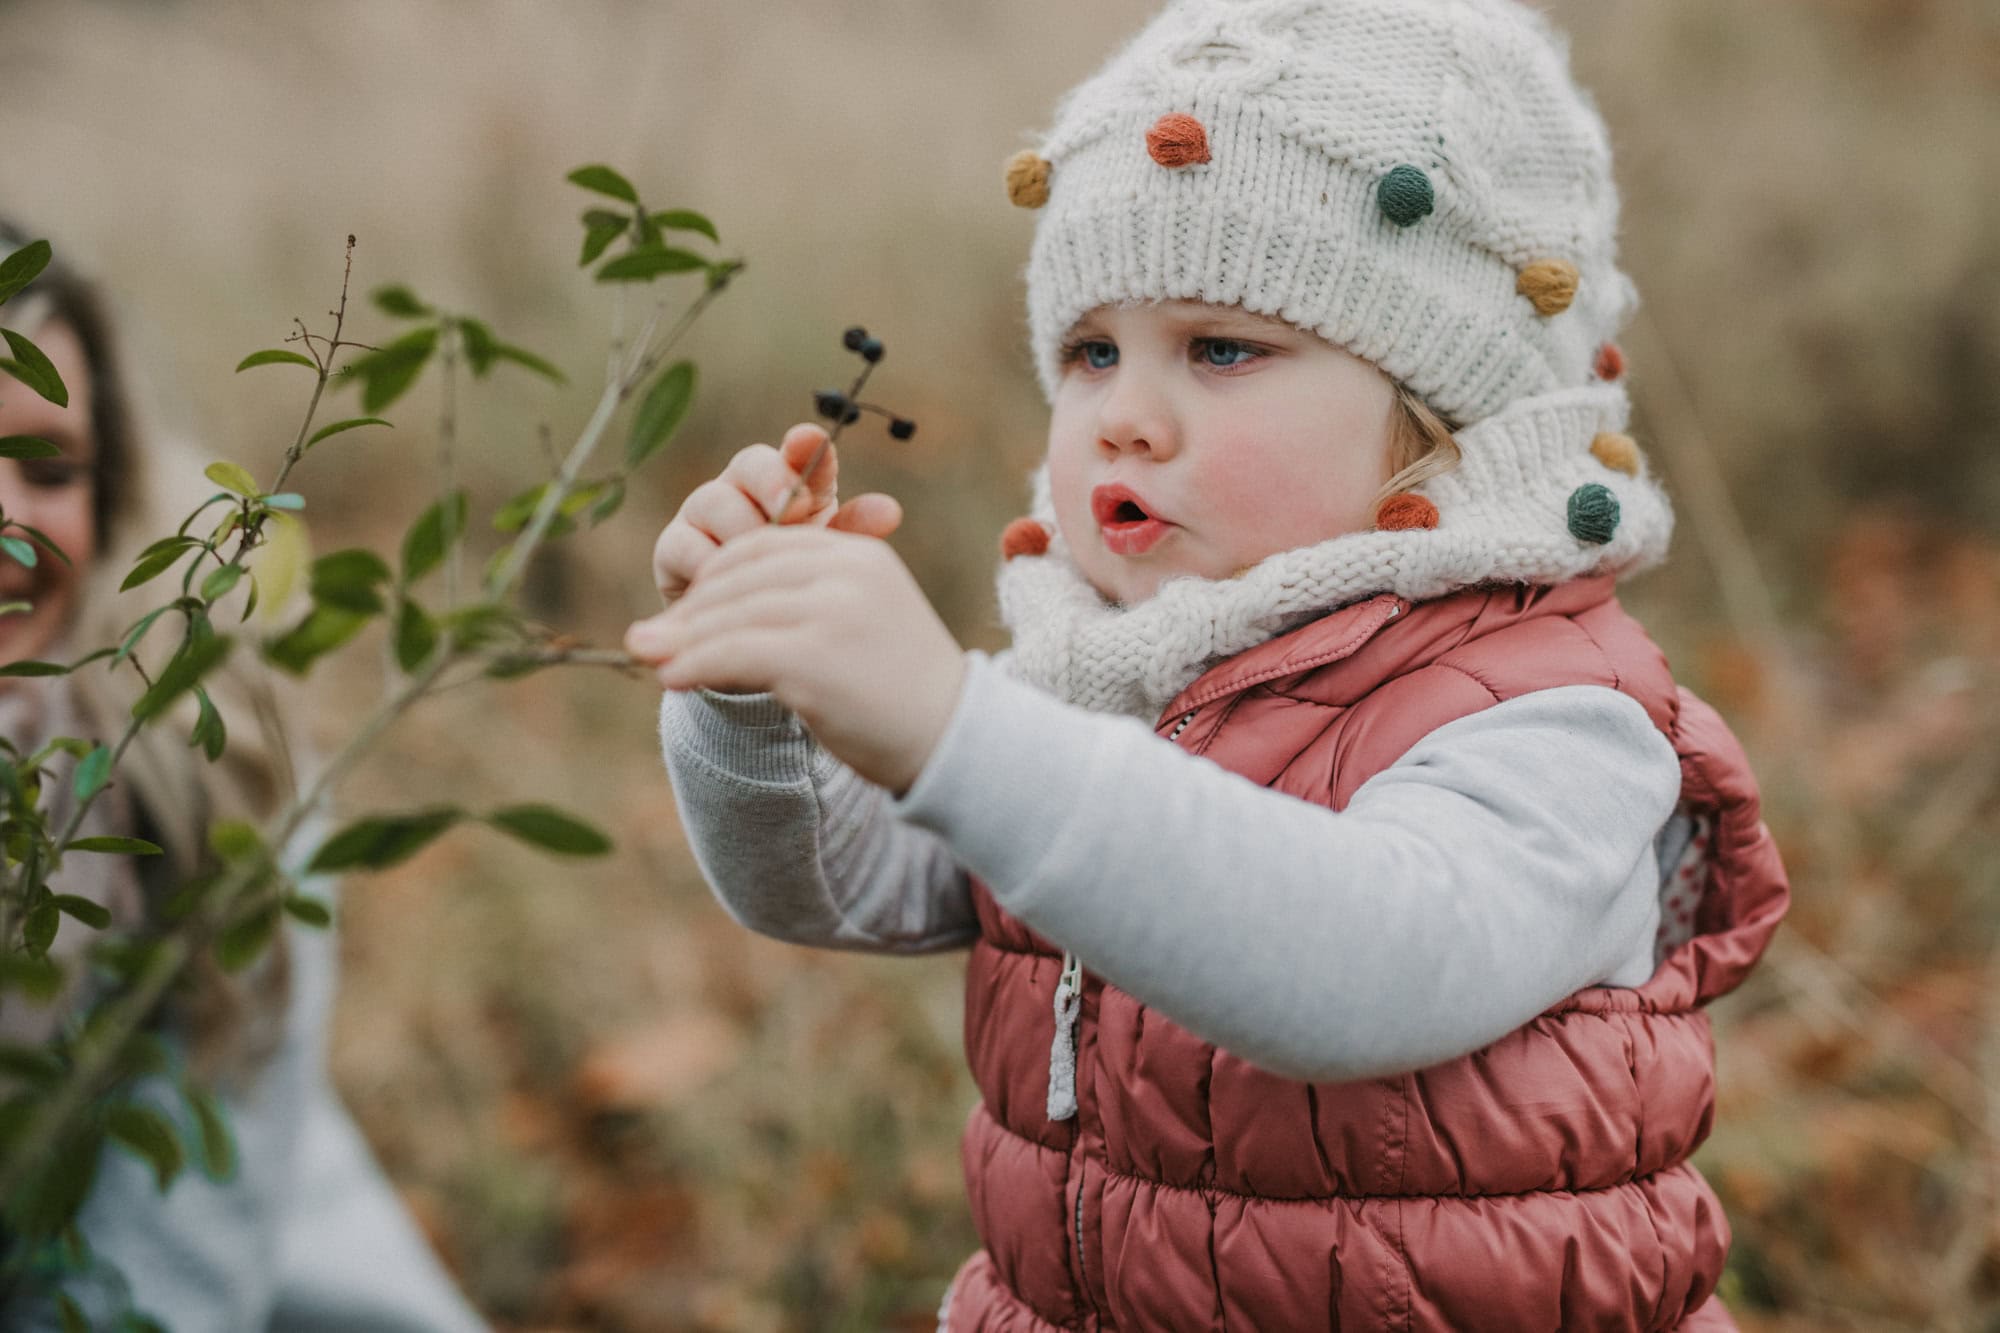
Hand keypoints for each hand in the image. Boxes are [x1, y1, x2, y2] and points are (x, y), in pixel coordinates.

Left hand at [625, 523, 966, 793]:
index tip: (686, 609)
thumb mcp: (865, 625)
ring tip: (648, 656)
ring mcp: (832, 610)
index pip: (767, 546)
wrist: (956, 742)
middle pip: (743, 576)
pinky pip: (733, 653)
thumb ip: (810, 604)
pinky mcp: (814, 656)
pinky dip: (695, 665)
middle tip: (648, 638)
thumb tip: (719, 620)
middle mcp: (847, 572)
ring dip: (682, 640)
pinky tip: (671, 680)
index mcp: (861, 555)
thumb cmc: (905, 695)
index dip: (717, 575)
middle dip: (691, 609)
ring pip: (732, 615)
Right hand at [647, 421, 902, 604]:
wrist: (752, 646)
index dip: (804, 446)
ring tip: (764, 565)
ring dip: (740, 530)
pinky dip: (706, 566)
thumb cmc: (796, 592)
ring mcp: (703, 514)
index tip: (811, 442)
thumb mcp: (828, 565)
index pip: (799, 452)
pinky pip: (682, 545)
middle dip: (772, 483)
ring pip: (714, 500)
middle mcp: (743, 488)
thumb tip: (891, 510)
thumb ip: (854, 535)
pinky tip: (727, 589)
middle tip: (792, 508)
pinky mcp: (672, 549)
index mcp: (790, 484)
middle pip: (751, 464)